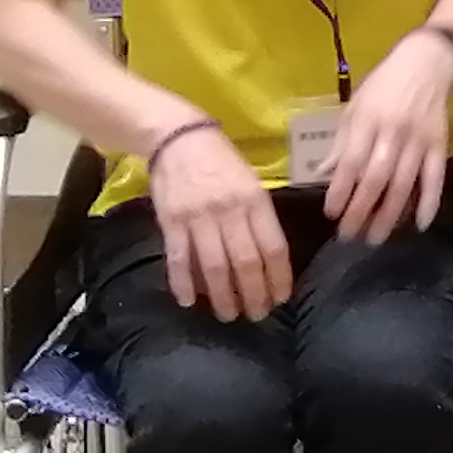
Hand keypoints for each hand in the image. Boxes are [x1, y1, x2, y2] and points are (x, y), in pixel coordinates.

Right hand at [149, 124, 292, 319]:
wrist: (178, 137)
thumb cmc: (221, 161)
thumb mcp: (252, 182)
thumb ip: (259, 216)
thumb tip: (270, 255)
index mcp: (255, 201)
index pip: (273, 247)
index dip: (279, 277)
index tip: (281, 297)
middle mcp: (230, 211)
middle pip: (246, 262)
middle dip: (254, 293)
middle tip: (257, 314)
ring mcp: (199, 217)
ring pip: (214, 266)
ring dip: (223, 295)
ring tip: (229, 314)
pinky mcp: (171, 221)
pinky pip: (179, 258)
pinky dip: (183, 282)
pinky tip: (188, 301)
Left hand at [325, 27, 452, 243]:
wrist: (427, 62)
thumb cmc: (384, 84)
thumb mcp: (355, 106)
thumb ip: (341, 142)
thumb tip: (322, 174)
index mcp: (368, 121)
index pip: (352, 162)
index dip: (340, 190)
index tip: (330, 214)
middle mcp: (393, 132)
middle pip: (376, 178)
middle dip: (361, 210)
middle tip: (349, 236)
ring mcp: (419, 140)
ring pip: (403, 183)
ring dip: (389, 213)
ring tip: (376, 237)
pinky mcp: (440, 144)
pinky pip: (435, 177)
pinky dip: (429, 201)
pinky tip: (420, 223)